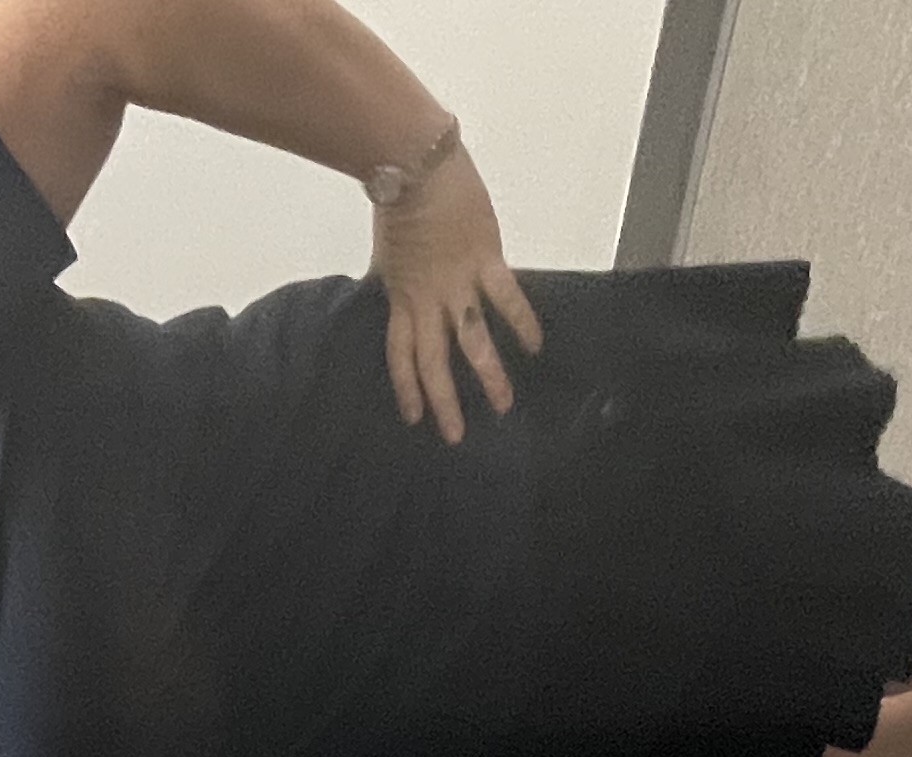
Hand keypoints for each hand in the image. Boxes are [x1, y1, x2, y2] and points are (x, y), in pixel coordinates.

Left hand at [373, 153, 543, 442]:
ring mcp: (456, 284)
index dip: (406, 388)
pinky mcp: (484, 261)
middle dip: (444, 401)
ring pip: (471, 342)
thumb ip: (388, 273)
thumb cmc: (399, 200)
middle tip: (456, 435)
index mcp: (402, 297)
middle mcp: (427, 300)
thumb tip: (376, 280)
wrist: (414, 166)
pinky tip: (536, 346)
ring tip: (502, 405)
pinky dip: (522, 322)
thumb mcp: (387, 249)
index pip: (400, 354)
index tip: (414, 418)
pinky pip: (506, 299)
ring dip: (487, 376)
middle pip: (432, 361)